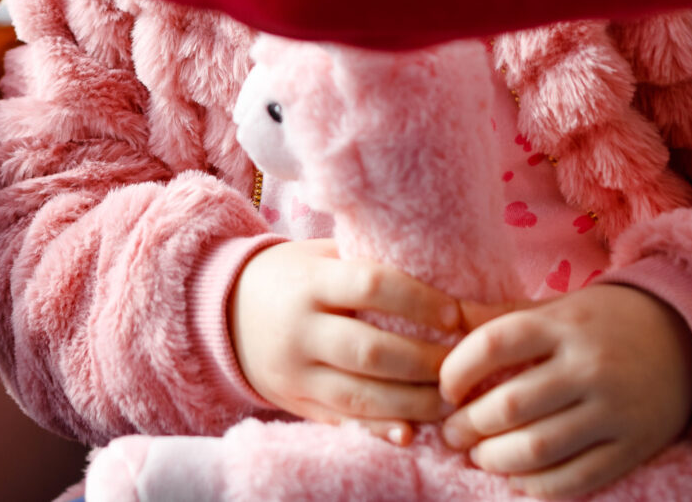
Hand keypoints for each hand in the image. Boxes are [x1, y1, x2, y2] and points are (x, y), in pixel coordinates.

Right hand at [231, 239, 464, 438]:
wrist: (227, 312)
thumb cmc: (293, 277)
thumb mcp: (320, 257)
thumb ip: (368, 262)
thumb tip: (443, 267)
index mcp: (311, 283)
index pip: (370, 286)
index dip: (418, 301)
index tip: (456, 315)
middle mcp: (301, 329)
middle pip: (371, 351)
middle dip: (425, 361)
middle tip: (464, 363)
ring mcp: (296, 372)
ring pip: (360, 396)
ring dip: (413, 402)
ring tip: (452, 399)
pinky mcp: (296, 404)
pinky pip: (342, 422)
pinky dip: (378, 430)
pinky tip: (411, 434)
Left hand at [439, 285, 691, 498]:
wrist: (685, 339)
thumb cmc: (603, 322)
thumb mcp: (556, 307)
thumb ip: (500, 316)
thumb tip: (439, 320)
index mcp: (564, 324)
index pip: (495, 344)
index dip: (457, 370)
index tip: (446, 390)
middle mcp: (589, 366)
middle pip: (510, 405)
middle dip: (469, 426)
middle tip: (454, 433)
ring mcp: (613, 410)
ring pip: (538, 449)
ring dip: (495, 460)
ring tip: (480, 456)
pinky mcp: (631, 447)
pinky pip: (574, 480)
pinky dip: (536, 486)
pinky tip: (517, 478)